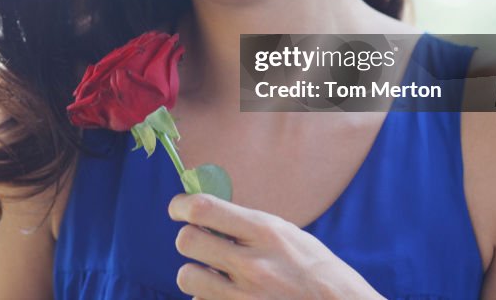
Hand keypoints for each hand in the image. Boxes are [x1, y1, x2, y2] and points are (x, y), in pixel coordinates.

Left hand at [168, 193, 383, 299]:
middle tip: (200, 243)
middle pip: (187, 242)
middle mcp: (254, 265)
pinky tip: (228, 297)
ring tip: (214, 274)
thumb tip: (204, 211)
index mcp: (267, 233)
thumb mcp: (288, 236)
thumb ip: (247, 225)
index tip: (178, 209)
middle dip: (189, 239)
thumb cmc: (316, 271)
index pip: (204, 209)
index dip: (182, 206)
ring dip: (196, 274)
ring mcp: (246, 298)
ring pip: (187, 277)